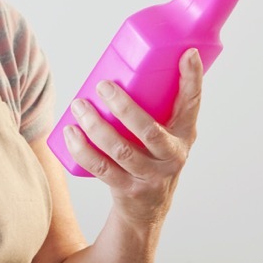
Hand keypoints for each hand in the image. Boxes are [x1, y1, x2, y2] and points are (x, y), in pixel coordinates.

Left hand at [64, 49, 203, 226]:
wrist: (148, 209)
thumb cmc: (152, 157)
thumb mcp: (166, 133)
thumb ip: (156, 104)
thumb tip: (130, 59)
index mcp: (184, 134)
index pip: (192, 103)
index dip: (192, 79)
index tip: (186, 53)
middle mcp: (172, 156)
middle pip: (148, 130)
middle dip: (123, 106)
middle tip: (102, 85)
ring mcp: (151, 176)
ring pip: (121, 150)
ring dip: (96, 126)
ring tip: (79, 105)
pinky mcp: (128, 190)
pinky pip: (102, 169)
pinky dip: (82, 150)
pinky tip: (70, 134)